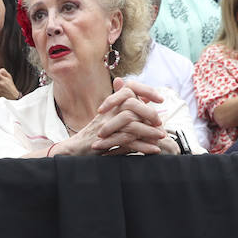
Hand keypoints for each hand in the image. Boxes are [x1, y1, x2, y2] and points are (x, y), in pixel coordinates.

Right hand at [50, 78, 170, 155]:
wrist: (77, 149)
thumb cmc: (96, 136)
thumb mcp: (111, 120)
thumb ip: (126, 110)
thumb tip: (146, 103)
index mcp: (111, 105)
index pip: (128, 88)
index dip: (145, 90)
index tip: (159, 99)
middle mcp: (108, 112)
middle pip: (132, 104)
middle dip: (150, 113)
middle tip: (160, 123)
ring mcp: (106, 125)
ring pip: (131, 122)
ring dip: (149, 131)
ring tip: (160, 138)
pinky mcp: (105, 140)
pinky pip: (127, 140)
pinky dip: (143, 146)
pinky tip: (153, 149)